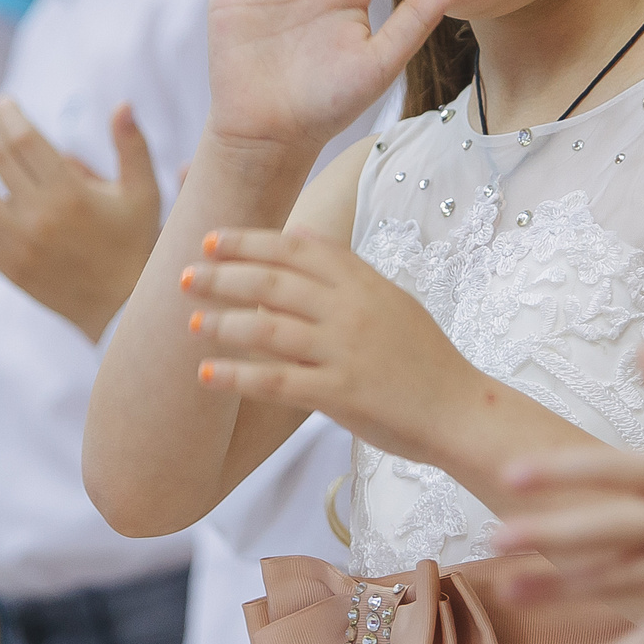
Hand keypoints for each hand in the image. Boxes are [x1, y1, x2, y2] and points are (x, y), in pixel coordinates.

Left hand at [0, 95, 166, 341]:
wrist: (122, 307)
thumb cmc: (135, 242)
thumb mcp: (145, 191)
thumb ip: (132, 145)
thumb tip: (122, 104)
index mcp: (71, 193)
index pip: (27, 141)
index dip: (10, 115)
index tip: (2, 99)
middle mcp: (40, 216)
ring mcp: (18, 243)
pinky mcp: (8, 265)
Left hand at [183, 226, 488, 462]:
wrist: (459, 409)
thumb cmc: (423, 358)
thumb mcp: (390, 298)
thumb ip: (345, 268)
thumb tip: (301, 234)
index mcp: (363, 283)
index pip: (296, 249)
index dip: (249, 241)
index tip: (211, 239)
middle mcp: (352, 310)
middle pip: (274, 284)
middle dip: (224, 276)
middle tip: (184, 275)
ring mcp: (346, 352)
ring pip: (269, 329)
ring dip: (222, 323)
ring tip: (190, 322)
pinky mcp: (341, 394)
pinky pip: (278, 382)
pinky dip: (237, 376)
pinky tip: (206, 373)